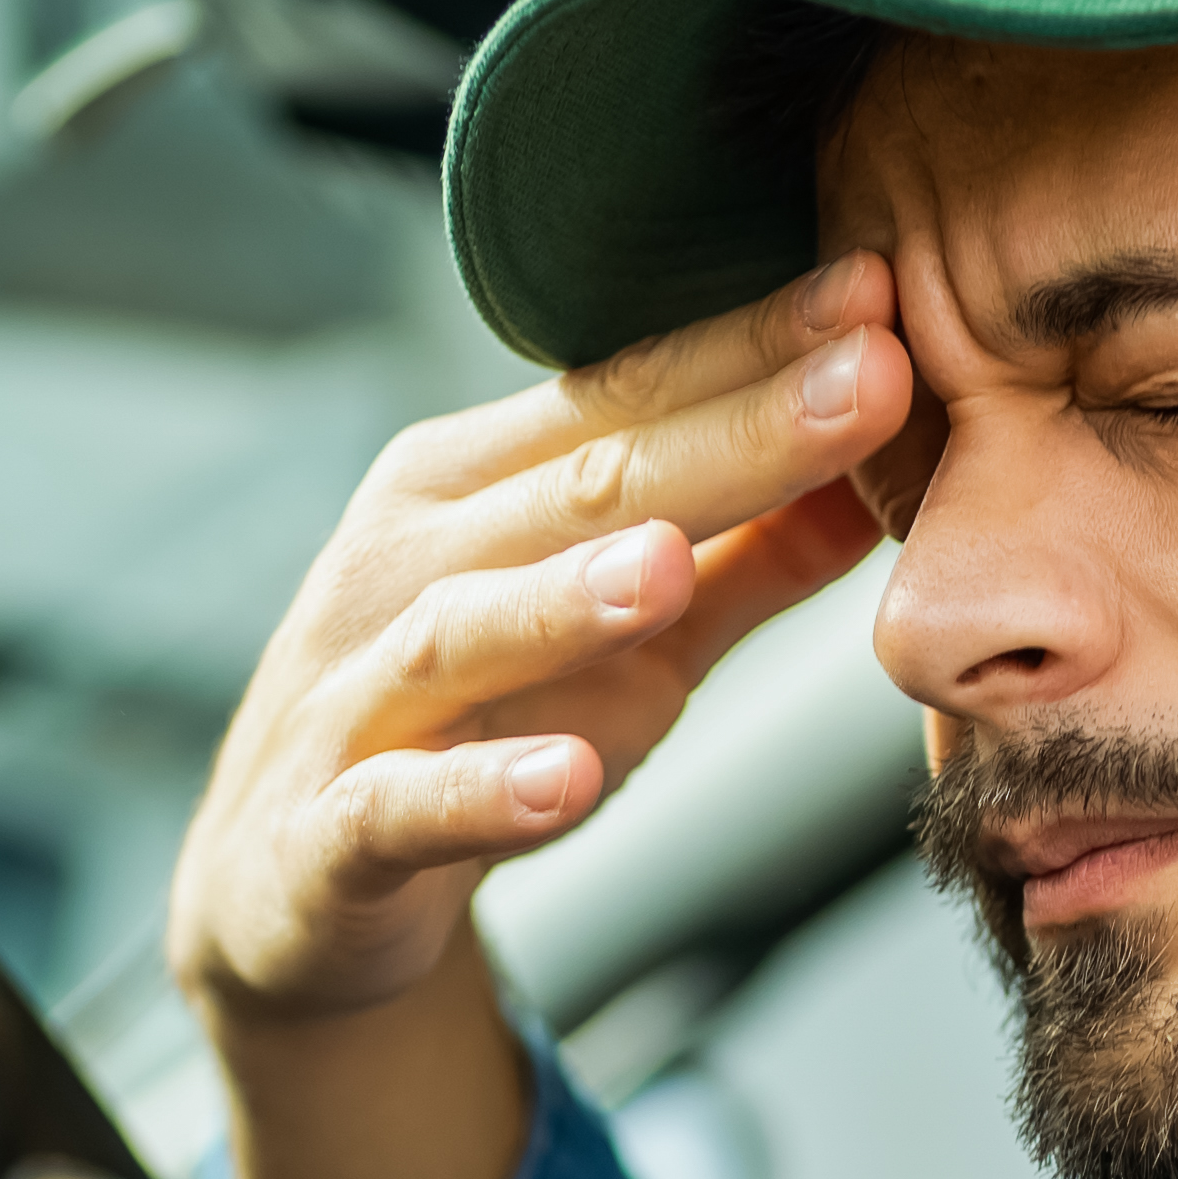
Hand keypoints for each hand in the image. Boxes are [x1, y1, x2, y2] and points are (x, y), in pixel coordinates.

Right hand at [170, 256, 905, 1036]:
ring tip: (674, 564)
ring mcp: (358, 694)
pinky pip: (403, 804)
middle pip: (580, 487)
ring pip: (468, 628)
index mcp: (478, 487)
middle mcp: (409, 563)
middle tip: (868, 377)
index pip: (631, 398)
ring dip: (568, 598)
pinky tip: (564, 781)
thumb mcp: (632, 648)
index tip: (880, 287)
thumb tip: (885, 478)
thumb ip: (749, 565)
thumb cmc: (478, 731)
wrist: (293, 890)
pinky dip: (481, 793)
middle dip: (729, 432)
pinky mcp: (330, 830)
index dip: (756, 346)